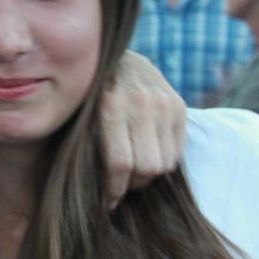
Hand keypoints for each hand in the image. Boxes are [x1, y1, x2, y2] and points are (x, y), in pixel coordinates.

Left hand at [100, 51, 185, 209]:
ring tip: (131, 173)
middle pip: (146, 167)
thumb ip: (86, 143)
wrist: (114, 55)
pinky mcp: (179, 105)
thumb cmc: (87, 94)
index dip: (113, 190)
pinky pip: (176, 152)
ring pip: (164, 164)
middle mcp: (141, 103)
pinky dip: (162, 162)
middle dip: (131, 186)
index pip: (120, 163)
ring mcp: (164, 103)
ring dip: (147, 176)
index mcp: (110, 106)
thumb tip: (86, 191)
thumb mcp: (79, 113)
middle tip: (119, 187)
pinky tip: (145, 156)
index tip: (106, 203)